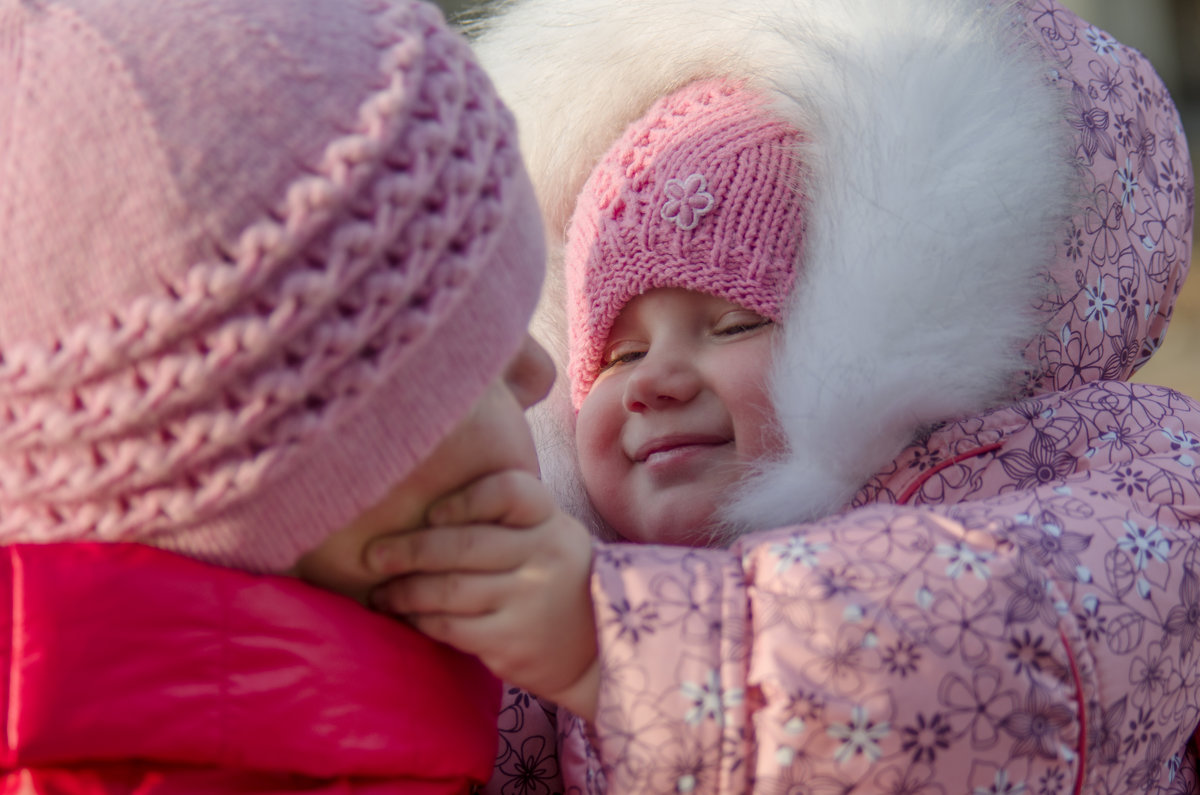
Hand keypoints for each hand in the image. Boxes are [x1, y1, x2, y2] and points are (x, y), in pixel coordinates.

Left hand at [367, 469, 598, 720]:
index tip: (431, 513)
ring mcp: (530, 601)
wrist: (598, 646)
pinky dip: (421, 621)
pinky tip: (407, 617)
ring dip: (405, 591)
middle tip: (373, 554)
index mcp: (551, 522)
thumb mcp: (549, 535)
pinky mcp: (513, 642)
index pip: (509, 492)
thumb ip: (504, 517)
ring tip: (381, 593)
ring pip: (450, 589)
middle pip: (465, 544)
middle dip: (410, 549)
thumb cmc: (555, 578)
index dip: (464, 500)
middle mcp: (544, 557)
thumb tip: (422, 504)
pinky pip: (452, 627)